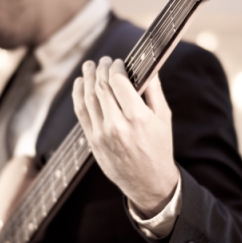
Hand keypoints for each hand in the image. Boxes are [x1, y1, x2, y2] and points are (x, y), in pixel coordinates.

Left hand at [72, 56, 179, 217]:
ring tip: (89, 66)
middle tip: (104, 60)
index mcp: (137, 117)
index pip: (118, 82)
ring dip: (87, 78)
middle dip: (101, 69)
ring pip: (88, 98)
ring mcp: (102, 134)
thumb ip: (154, 90)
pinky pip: (81, 113)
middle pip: (101, 87)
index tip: (118, 62)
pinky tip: (80, 84)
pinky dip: (78, 95)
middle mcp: (117, 125)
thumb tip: (148, 66)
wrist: (148, 182)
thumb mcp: (164, 118)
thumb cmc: (159, 147)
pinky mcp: (93, 142)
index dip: (115, 68)